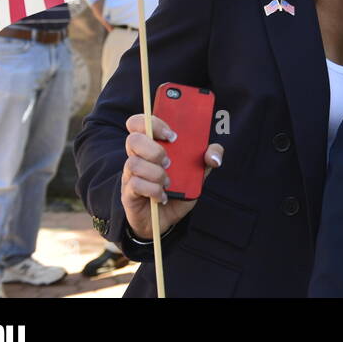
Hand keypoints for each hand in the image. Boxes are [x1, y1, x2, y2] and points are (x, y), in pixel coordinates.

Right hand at [120, 113, 222, 239]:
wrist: (165, 219)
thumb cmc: (179, 189)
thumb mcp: (198, 173)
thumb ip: (208, 158)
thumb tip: (213, 156)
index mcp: (152, 145)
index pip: (140, 122)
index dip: (154, 123)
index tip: (173, 135)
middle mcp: (138, 156)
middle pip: (133, 139)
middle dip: (154, 149)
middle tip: (170, 162)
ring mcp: (130, 174)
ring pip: (133, 163)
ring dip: (156, 173)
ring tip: (169, 182)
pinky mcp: (129, 192)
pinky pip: (135, 184)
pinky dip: (154, 190)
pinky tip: (163, 196)